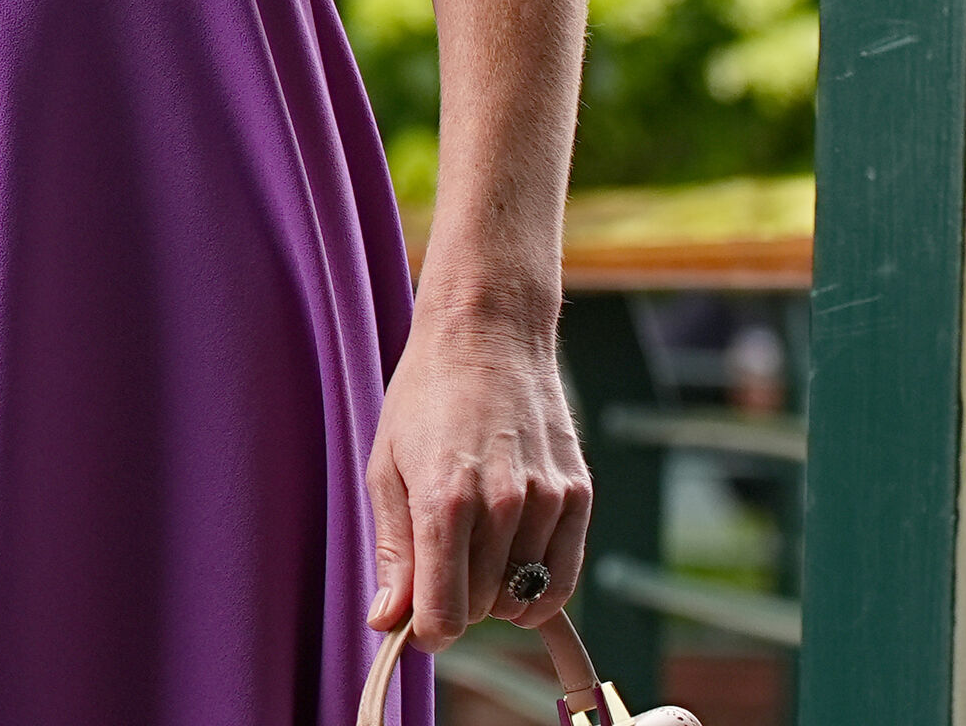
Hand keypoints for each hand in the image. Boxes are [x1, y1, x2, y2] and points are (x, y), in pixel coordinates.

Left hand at [364, 299, 590, 646]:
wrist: (487, 335)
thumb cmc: (423, 399)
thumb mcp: (387, 468)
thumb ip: (393, 551)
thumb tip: (390, 621)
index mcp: (446, 500)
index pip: (445, 612)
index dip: (427, 630)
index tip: (417, 624)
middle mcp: (504, 505)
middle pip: (481, 607)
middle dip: (455, 601)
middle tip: (438, 560)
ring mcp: (548, 500)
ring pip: (521, 596)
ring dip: (494, 591)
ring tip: (471, 543)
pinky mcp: (578, 495)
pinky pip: (561, 578)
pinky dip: (535, 588)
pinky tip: (509, 564)